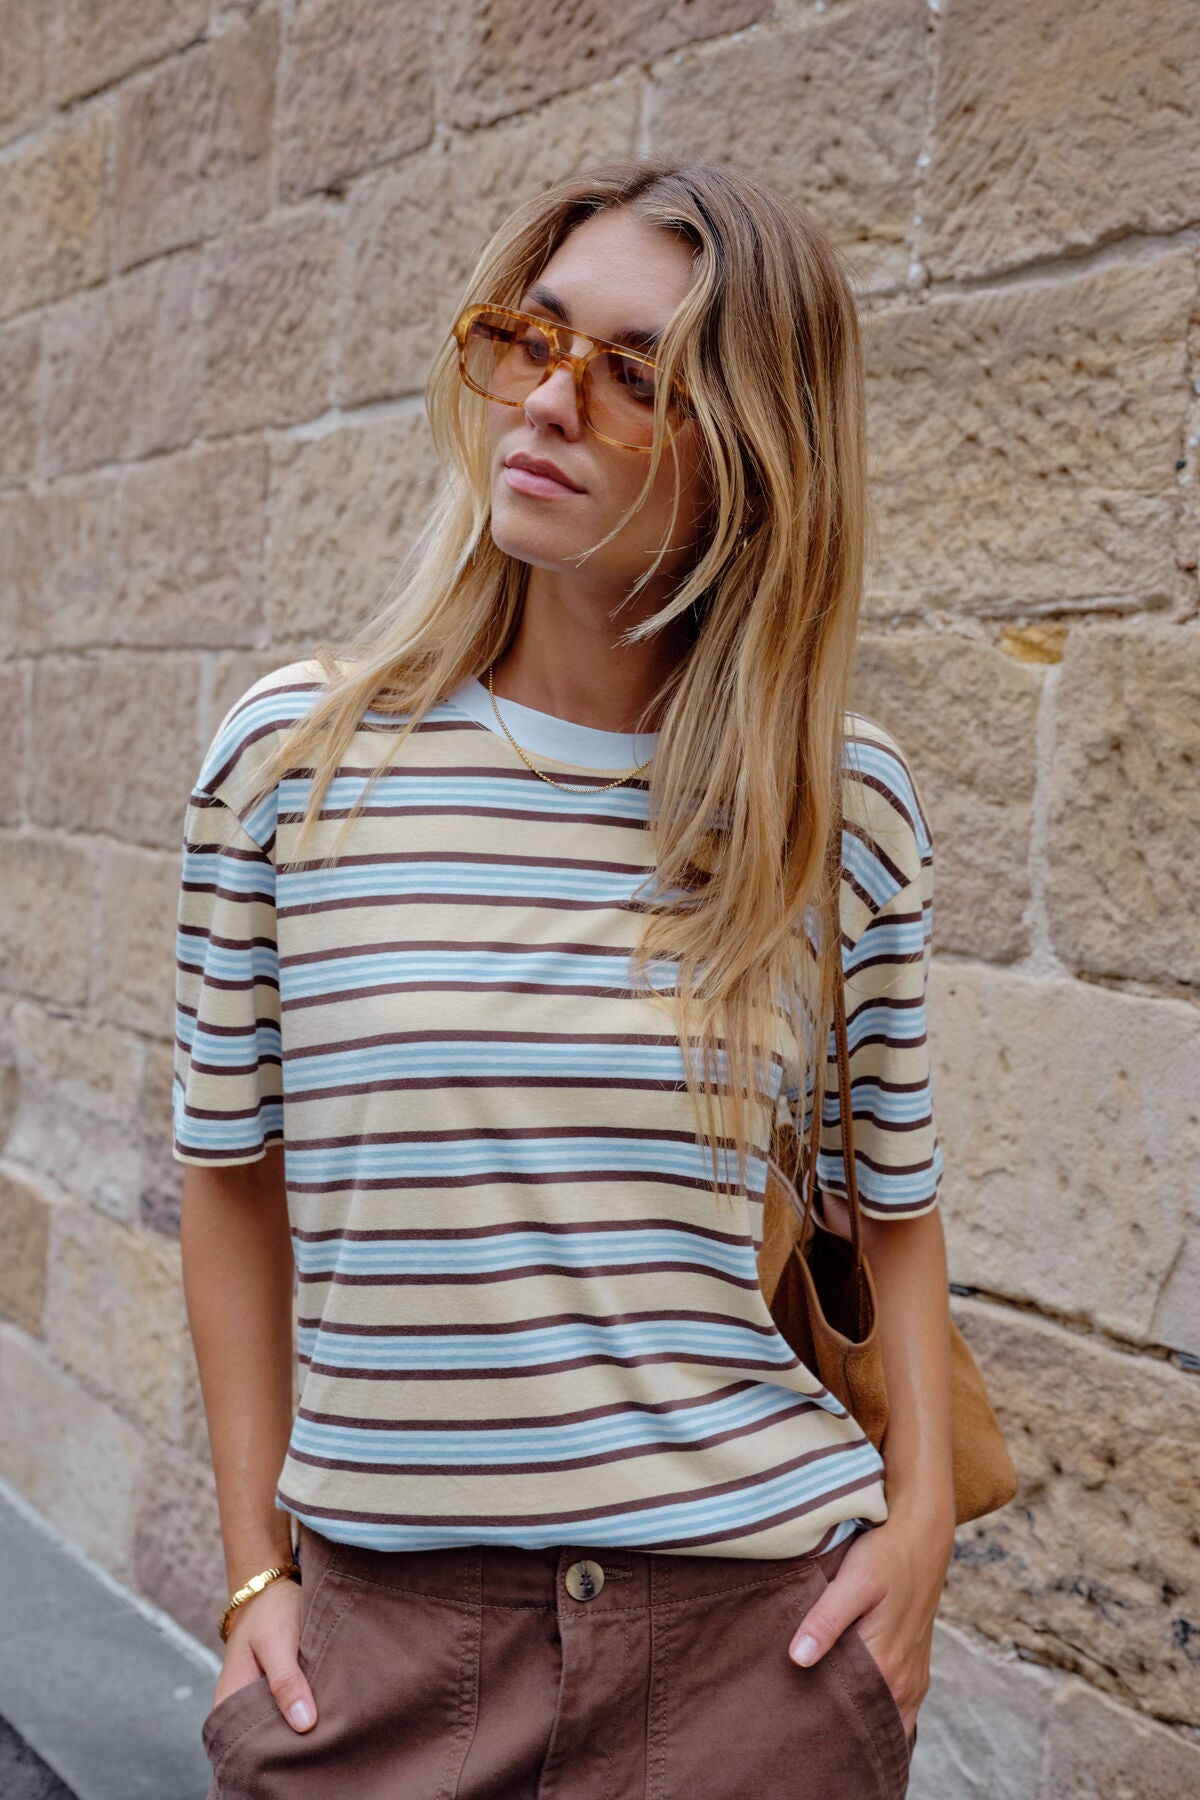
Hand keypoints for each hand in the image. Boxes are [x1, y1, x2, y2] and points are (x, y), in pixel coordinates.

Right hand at [210, 1575, 317, 1733]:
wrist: (270, 1589)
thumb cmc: (269, 1613)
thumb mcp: (276, 1641)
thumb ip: (286, 1681)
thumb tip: (304, 1724)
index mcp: (227, 1703)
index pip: (246, 1748)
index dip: (275, 1751)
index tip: (306, 1745)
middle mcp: (234, 1710)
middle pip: (262, 1744)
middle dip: (290, 1743)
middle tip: (322, 1737)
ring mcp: (251, 1704)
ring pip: (276, 1730)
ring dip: (297, 1729)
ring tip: (324, 1724)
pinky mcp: (268, 1696)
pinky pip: (284, 1715)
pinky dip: (301, 1714)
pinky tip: (320, 1712)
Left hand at [788, 1512, 953, 1740]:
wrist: (922, 1540)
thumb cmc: (885, 1557)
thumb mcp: (853, 1581)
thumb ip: (826, 1621)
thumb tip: (797, 1659)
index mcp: (886, 1668)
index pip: (847, 1719)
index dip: (818, 1726)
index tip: (789, 1727)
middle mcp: (903, 1684)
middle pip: (864, 1726)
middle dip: (834, 1732)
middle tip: (795, 1727)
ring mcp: (912, 1682)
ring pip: (881, 1722)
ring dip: (855, 1725)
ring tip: (817, 1722)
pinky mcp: (915, 1673)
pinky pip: (896, 1713)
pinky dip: (875, 1717)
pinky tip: (849, 1711)